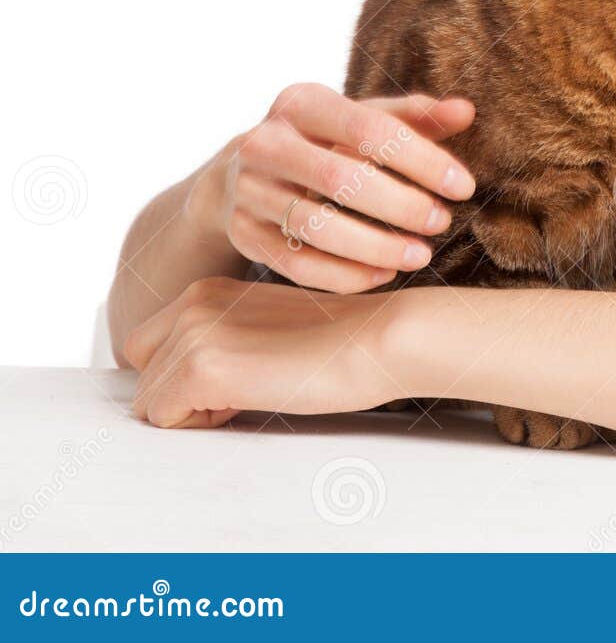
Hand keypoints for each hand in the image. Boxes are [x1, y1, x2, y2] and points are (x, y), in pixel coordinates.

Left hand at [125, 276, 413, 427]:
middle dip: (176, 387)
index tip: (239, 373)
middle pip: (140, 365)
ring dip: (191, 408)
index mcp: (209, 289)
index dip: (187, 369)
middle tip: (237, 390)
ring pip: (148, 396)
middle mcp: (192, 303)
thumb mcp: (270, 321)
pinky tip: (247, 402)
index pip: (154, 342)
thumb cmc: (344, 338)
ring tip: (250, 394)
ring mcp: (194, 334)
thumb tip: (197, 379)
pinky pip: (162, 416)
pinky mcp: (201, 369)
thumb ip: (227, 334)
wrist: (378, 338)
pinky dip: (198, 423)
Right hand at [197, 83, 476, 292]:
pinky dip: (345, 275)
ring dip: (376, 247)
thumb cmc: (322, 141)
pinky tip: (384, 274)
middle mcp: (265, 143)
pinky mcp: (243, 233)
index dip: (422, 159)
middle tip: (441, 222)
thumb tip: (466, 111)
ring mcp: (248, 190)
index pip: (369, 128)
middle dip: (400, 206)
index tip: (463, 187)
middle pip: (340, 179)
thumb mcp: (361, 118)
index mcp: (301, 103)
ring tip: (421, 254)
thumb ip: (414, 117)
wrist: (238, 173)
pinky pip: (296, 264)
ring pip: (316, 227)